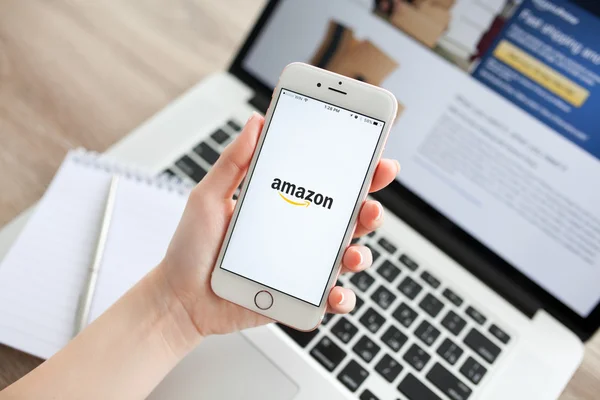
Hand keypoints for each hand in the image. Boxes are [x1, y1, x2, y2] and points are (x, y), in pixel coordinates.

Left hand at [159, 113, 398, 336]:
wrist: (179, 298)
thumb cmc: (191, 249)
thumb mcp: (208, 197)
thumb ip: (233, 162)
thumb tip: (256, 123)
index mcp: (285, 205)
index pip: (328, 184)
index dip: (356, 170)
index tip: (374, 155)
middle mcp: (300, 233)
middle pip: (349, 218)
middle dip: (370, 208)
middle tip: (371, 202)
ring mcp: (303, 266)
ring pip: (348, 256)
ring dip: (362, 253)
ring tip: (353, 252)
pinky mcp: (298, 297)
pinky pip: (331, 299)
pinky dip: (341, 298)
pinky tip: (333, 294)